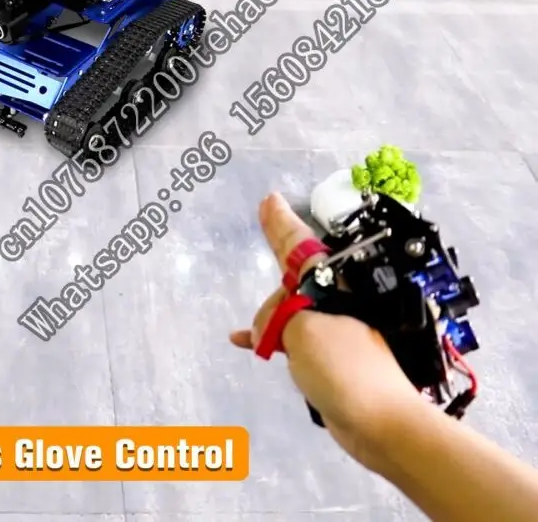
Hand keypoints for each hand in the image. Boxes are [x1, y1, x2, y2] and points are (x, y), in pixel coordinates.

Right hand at [230, 193, 421, 472]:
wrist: (380, 424)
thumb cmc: (344, 368)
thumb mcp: (301, 331)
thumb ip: (277, 316)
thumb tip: (268, 326)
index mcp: (338, 284)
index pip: (300, 246)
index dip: (280, 223)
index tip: (269, 200)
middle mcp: (337, 300)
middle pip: (291, 285)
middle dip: (273, 305)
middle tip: (271, 333)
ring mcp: (333, 327)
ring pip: (289, 313)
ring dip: (269, 325)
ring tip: (256, 342)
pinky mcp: (327, 352)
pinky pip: (292, 337)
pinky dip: (270, 338)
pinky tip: (244, 341)